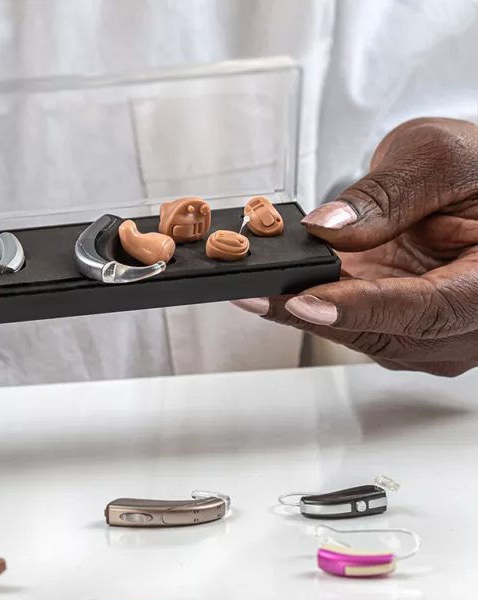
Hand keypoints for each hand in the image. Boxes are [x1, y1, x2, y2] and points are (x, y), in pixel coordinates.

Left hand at [233, 117, 477, 376]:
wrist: (477, 183)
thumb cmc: (477, 169)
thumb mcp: (436, 158)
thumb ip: (386, 195)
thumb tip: (327, 229)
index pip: (429, 307)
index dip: (361, 308)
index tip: (304, 302)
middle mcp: (471, 321)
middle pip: (387, 330)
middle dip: (312, 312)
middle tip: (250, 292)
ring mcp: (435, 332)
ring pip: (361, 334)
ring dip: (303, 311)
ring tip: (250, 284)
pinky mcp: (400, 327)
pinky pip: (349, 324)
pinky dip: (309, 304)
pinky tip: (272, 286)